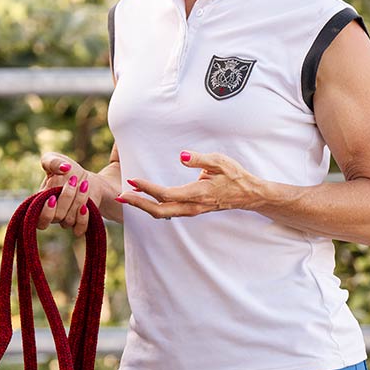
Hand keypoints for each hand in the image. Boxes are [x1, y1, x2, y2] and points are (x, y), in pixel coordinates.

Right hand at [37, 151, 94, 236]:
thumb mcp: (55, 159)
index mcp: (40, 202)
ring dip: (78, 201)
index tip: (52, 196)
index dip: (44, 211)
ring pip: (69, 220)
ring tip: (85, 184)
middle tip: (73, 180)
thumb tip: (63, 168)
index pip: (36, 217)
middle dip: (66, 198)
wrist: (87, 179)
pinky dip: (83, 219)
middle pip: (56, 217)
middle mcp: (52, 214)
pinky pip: (79, 230)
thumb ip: (52, 161)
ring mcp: (66, 220)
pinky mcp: (80, 224)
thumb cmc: (67, 170)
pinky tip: (86, 206)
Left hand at [119, 150, 262, 218]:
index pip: (167, 194)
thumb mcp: (220, 161)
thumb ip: (200, 159)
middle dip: (138, 204)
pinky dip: (153, 207)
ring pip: (163, 214)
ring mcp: (192, 210)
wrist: (249, 195)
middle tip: (120, 196)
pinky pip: (169, 212)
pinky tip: (144, 199)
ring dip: (144, 206)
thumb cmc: (235, 175)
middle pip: (159, 211)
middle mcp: (192, 206)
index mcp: (198, 193)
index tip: (132, 180)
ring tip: (127, 197)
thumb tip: (182, 156)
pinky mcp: (192, 210)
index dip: (148, 188)